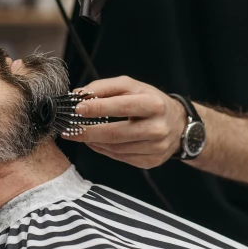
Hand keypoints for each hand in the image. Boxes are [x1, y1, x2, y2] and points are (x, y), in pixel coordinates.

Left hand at [63, 76, 188, 168]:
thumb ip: (104, 87)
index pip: (122, 106)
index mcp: (154, 104)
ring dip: (93, 141)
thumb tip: (78, 95)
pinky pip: (120, 157)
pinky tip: (94, 142)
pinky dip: (103, 149)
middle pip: (116, 133)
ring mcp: (155, 147)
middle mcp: (157, 127)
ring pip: (115, 148)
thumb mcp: (132, 86)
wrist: (179, 124)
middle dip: (88, 131)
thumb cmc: (150, 101)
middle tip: (69, 128)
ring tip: (79, 133)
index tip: (77, 108)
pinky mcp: (150, 161)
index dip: (98, 108)